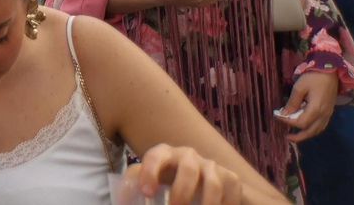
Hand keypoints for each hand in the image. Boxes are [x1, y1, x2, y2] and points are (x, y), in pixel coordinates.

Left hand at [126, 144, 242, 204]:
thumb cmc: (168, 181)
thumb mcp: (150, 181)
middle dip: (181, 192)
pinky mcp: (231, 178)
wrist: (203, 182)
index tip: (147, 192)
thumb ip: (135, 187)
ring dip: (206, 204)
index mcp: (164, 154)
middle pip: (188, 169)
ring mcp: (211, 165)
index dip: (150, 172)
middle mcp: (188, 156)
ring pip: (212, 183)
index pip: (155, 156)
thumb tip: (122, 202)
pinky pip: (230, 193)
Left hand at [276, 70, 337, 141]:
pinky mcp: (329, 112)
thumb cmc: (313, 78)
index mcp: (316, 109)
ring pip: (317, 130)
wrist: (331, 71)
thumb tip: (284, 114)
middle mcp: (324, 115)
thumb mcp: (299, 88)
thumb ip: (292, 103)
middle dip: (298, 136)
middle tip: (286, 137)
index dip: (287, 121)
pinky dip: (312, 129)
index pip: (300, 122)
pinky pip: (321, 125)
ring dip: (306, 134)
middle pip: (310, 131)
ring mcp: (328, 114)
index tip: (277, 116)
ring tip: (294, 135)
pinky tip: (305, 127)